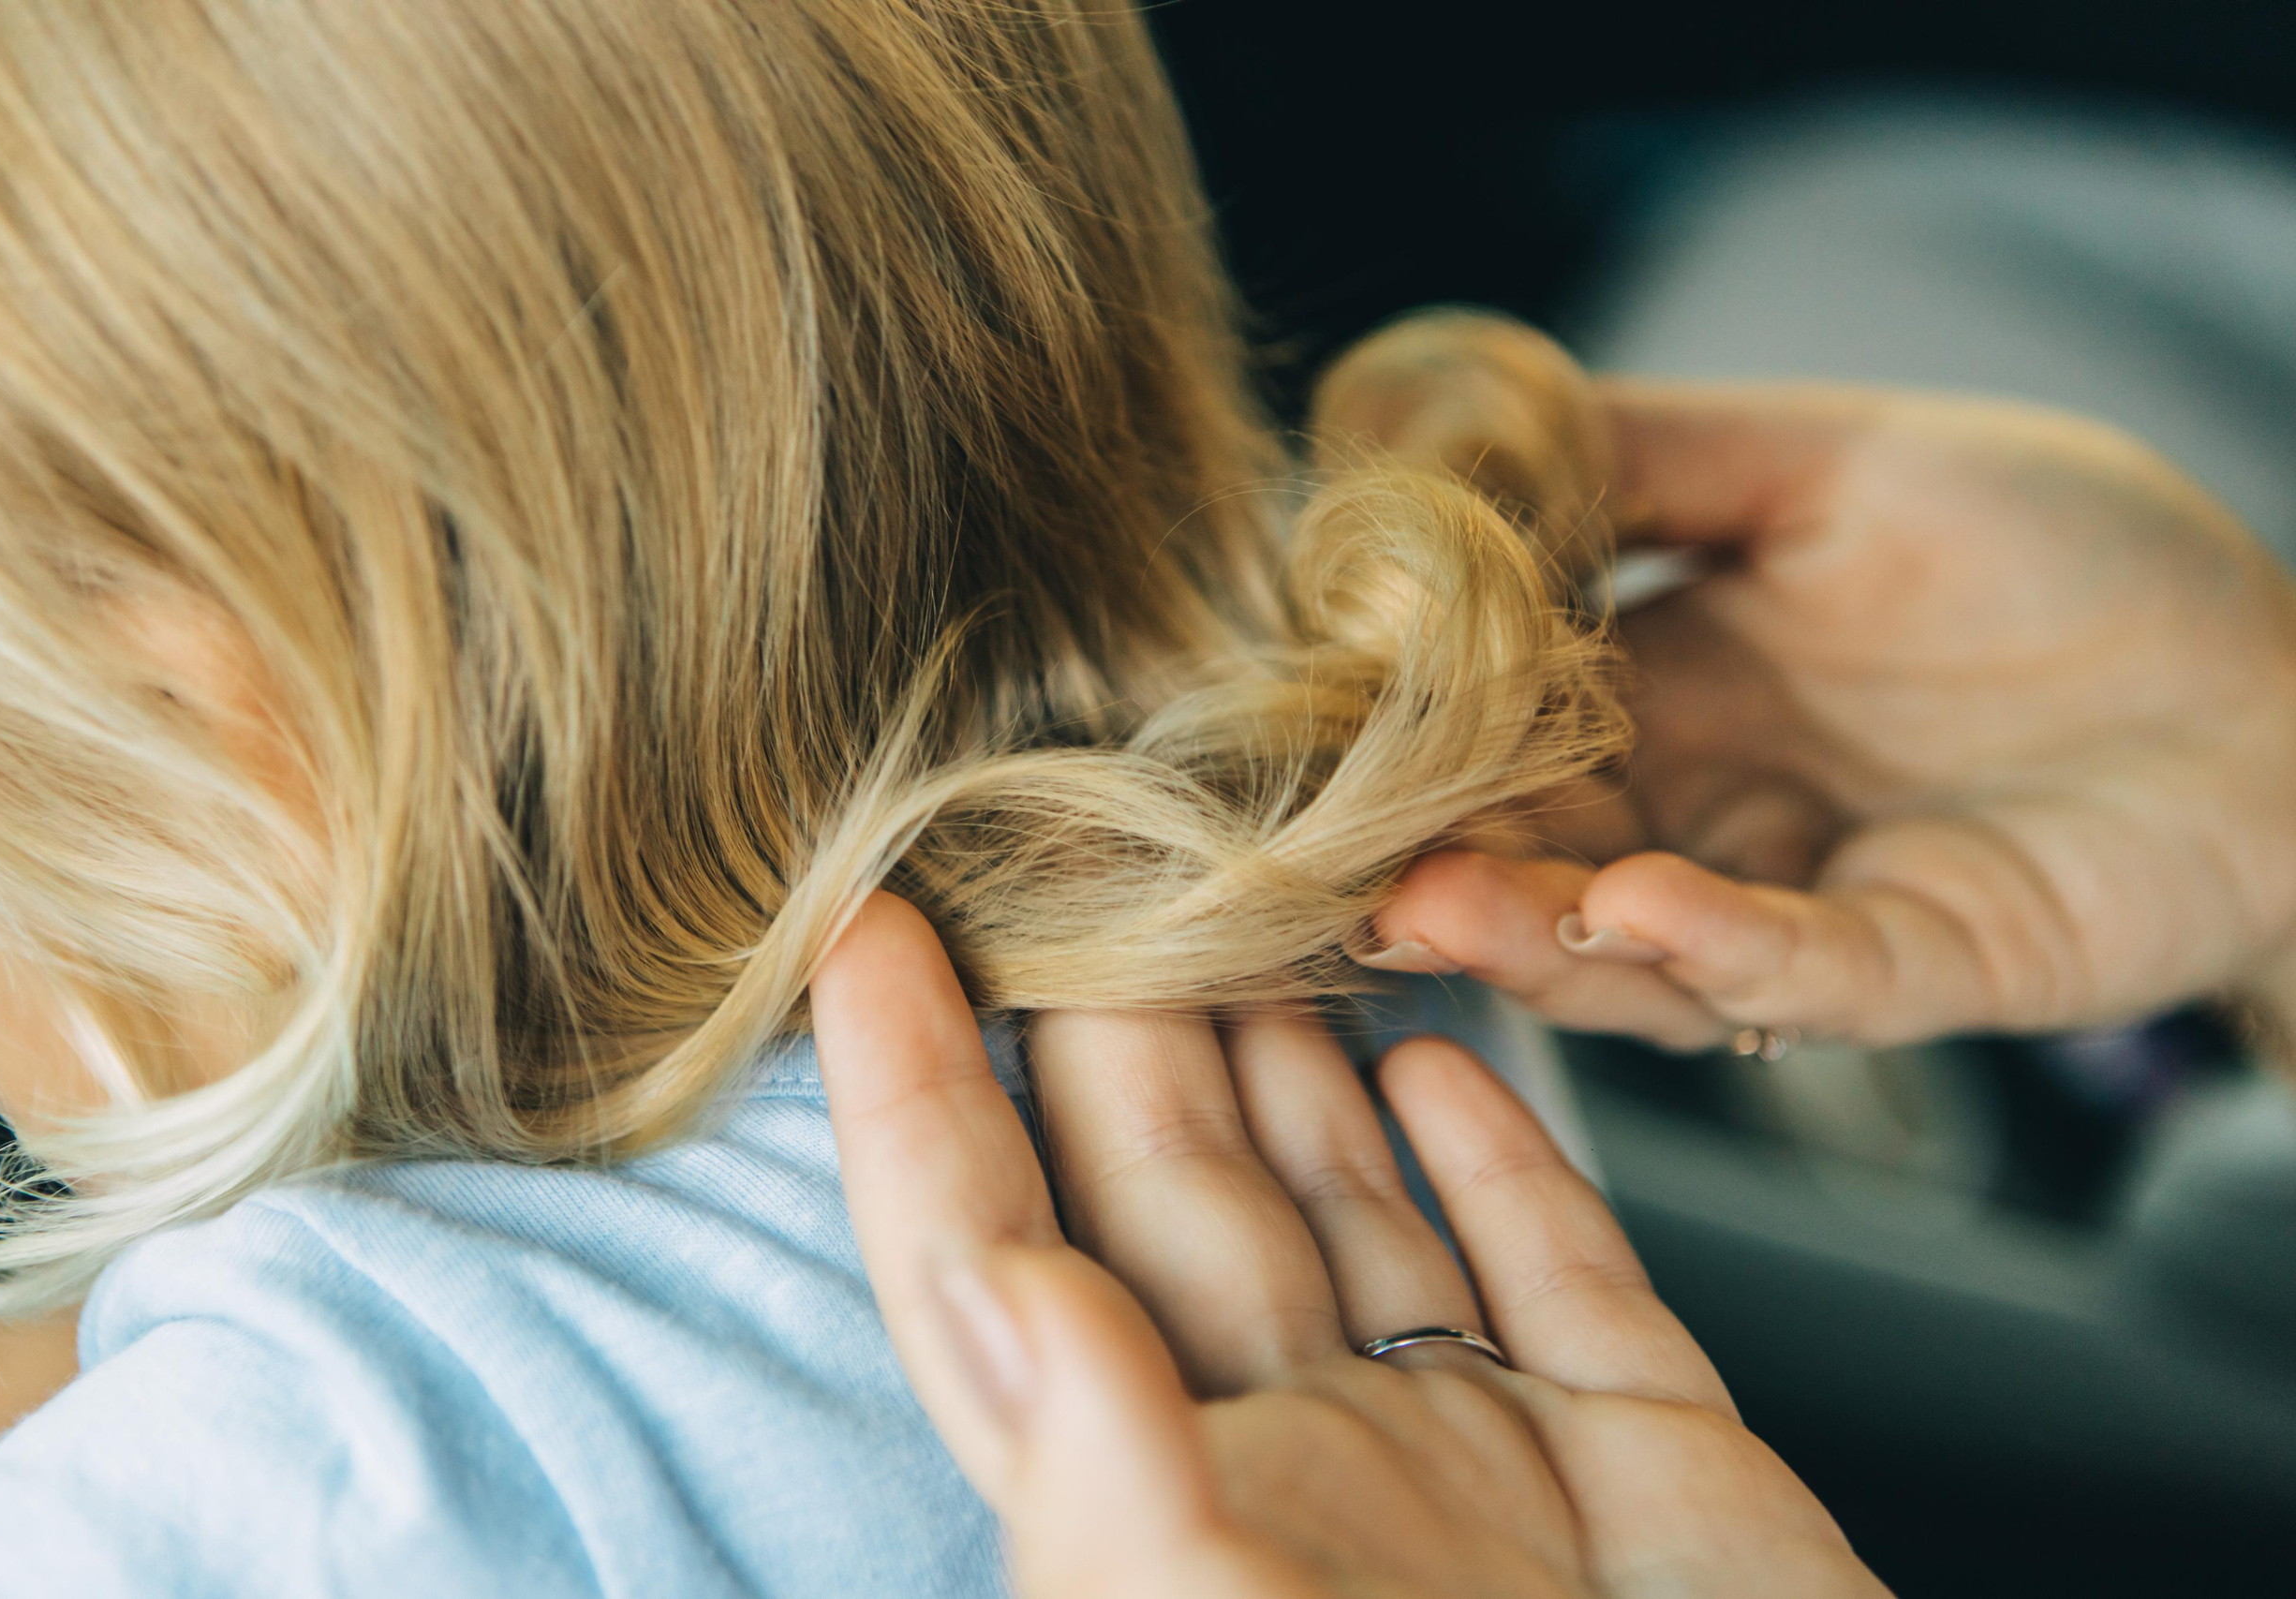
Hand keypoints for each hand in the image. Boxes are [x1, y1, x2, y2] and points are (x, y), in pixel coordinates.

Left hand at [815, 892, 1886, 1596]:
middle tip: (1078, 830)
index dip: (911, 1101)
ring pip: (1348, 1200)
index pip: (992, 1268)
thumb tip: (1009, 1295)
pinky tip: (1442, 1054)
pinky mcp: (1642, 1457)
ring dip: (1292, 1044)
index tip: (862, 934)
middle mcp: (1304, 1477)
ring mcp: (1474, 1463)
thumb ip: (1119, 1510)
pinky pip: (1549, 1266)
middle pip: (1174, 1191)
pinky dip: (1498, 1154)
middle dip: (1115, 1005)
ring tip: (1245, 887)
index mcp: (1174, 1523)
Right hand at [1324, 347, 2295, 1047]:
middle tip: (1329, 860)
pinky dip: (1714, 949)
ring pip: (1627, 948)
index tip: (1294, 726)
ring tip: (1433, 903)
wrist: (2280, 678)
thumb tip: (1454, 428)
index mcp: (1664, 693)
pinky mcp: (1905, 970)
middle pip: (1530, 855)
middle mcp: (1699, 810)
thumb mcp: (1837, 462)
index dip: (1402, 734)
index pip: (1496, 729)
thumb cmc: (2072, 554)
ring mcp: (1791, 900)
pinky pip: (1793, 976)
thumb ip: (1654, 457)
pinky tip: (1641, 909)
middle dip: (1432, 863)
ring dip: (1530, 933)